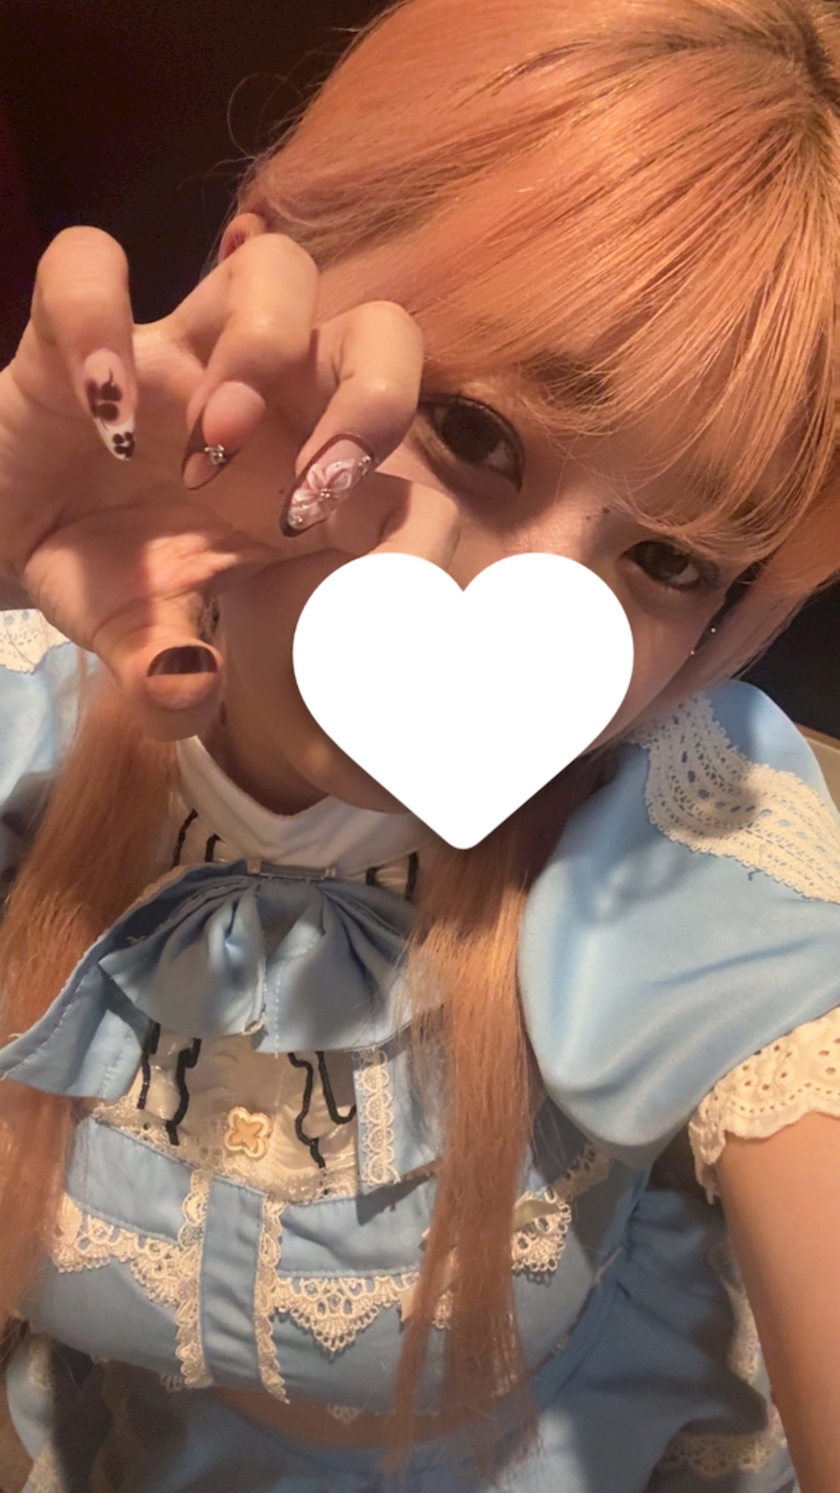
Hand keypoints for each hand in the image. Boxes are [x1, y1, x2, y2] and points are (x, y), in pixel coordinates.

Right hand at [0, 225, 452, 736]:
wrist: (7, 535)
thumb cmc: (104, 576)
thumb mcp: (139, 639)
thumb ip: (167, 680)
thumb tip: (188, 695)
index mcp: (306, 476)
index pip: (412, 461)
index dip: (414, 505)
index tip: (363, 573)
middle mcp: (268, 400)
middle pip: (381, 334)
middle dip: (373, 398)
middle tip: (311, 487)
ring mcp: (183, 352)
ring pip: (276, 270)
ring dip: (263, 348)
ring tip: (206, 445)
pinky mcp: (82, 328)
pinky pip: (93, 266)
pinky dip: (99, 319)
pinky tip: (99, 404)